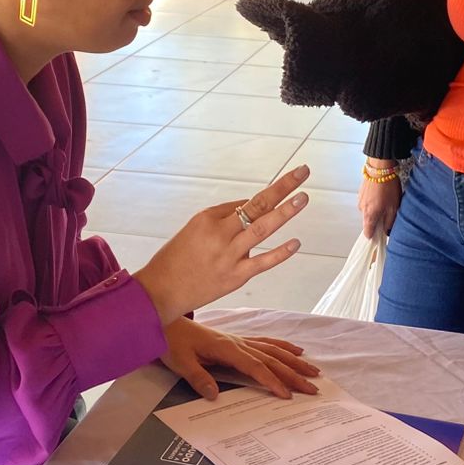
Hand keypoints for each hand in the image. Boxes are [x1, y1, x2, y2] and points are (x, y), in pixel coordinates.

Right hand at [137, 166, 311, 321]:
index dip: (267, 196)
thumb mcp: (193, 229)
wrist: (160, 292)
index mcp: (207, 219)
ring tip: (303, 198)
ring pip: (262, 229)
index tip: (286, 184)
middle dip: (282, 188)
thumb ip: (222, 218)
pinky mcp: (235, 277)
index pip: (243, 203)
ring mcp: (229, 256)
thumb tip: (250, 208)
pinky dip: (280, 253)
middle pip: (257, 206)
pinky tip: (296, 243)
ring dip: (285, 212)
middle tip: (302, 172)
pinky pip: (262, 263)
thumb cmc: (175, 259)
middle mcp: (219, 234)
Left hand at [160, 318, 320, 399]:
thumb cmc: (173, 343)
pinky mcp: (239, 340)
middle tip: (312, 388)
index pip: (255, 366)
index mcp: (226, 349)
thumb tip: (213, 394)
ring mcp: (240, 340)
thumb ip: (198, 378)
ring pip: (274, 351)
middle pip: (272, 359)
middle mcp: (238, 343)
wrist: (168, 323)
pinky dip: (284, 346)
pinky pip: (267, 342)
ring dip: (294, 361)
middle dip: (293, 374)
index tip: (287, 394)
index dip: (272, 381)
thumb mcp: (180, 362)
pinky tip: (296, 350)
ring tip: (313, 371)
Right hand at [358, 159, 401, 237]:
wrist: (380, 167)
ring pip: (369, 212)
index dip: (375, 237)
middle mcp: (362, 210)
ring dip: (377, 210)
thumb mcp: (394, 207)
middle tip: (389, 214)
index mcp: (369, 215)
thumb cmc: (387, 186)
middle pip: (369, 222)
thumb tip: (387, 231)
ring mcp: (360, 201)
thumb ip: (390, 222)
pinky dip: (374, 202)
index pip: (368, 233)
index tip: (381, 236)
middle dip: (378, 221)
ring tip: (387, 202)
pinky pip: (368, 203)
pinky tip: (382, 195)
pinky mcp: (361, 193)